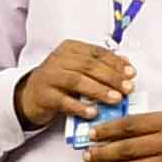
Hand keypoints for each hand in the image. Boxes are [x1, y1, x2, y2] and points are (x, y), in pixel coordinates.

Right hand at [15, 39, 139, 127]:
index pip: (97, 52)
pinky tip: (93, 113)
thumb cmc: (59, 82)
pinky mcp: (44, 95)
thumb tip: (126, 65)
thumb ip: (100, 66)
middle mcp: (59, 59)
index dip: (115, 62)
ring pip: (77, 81)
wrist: (30, 96)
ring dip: (99, 90)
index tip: (131, 73)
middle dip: (111, 77)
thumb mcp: (79, 69)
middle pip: (89, 66)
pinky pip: (63, 101)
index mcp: (70, 49)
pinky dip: (80, 107)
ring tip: (115, 99)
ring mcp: (49, 76)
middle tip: (127, 88)